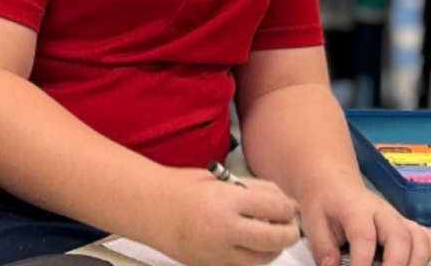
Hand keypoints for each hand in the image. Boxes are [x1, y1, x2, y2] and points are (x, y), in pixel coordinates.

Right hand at [151, 168, 300, 265]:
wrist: (147, 207)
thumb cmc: (181, 188)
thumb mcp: (219, 180)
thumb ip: (256, 190)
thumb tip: (290, 204)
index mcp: (226, 200)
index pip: (275, 207)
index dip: (287, 207)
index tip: (286, 207)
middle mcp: (224, 228)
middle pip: (276, 238)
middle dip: (289, 232)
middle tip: (287, 225)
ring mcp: (217, 251)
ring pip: (264, 258)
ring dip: (273, 248)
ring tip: (266, 234)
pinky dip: (252, 256)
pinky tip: (246, 244)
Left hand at [299, 174, 430, 265]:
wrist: (333, 183)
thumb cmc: (323, 203)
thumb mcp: (313, 222)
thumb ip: (323, 248)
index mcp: (355, 208)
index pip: (364, 237)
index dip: (362, 262)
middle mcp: (381, 211)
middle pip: (399, 237)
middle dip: (395, 265)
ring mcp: (396, 218)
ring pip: (417, 239)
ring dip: (414, 262)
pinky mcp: (404, 225)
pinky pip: (423, 238)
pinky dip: (423, 253)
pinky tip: (413, 264)